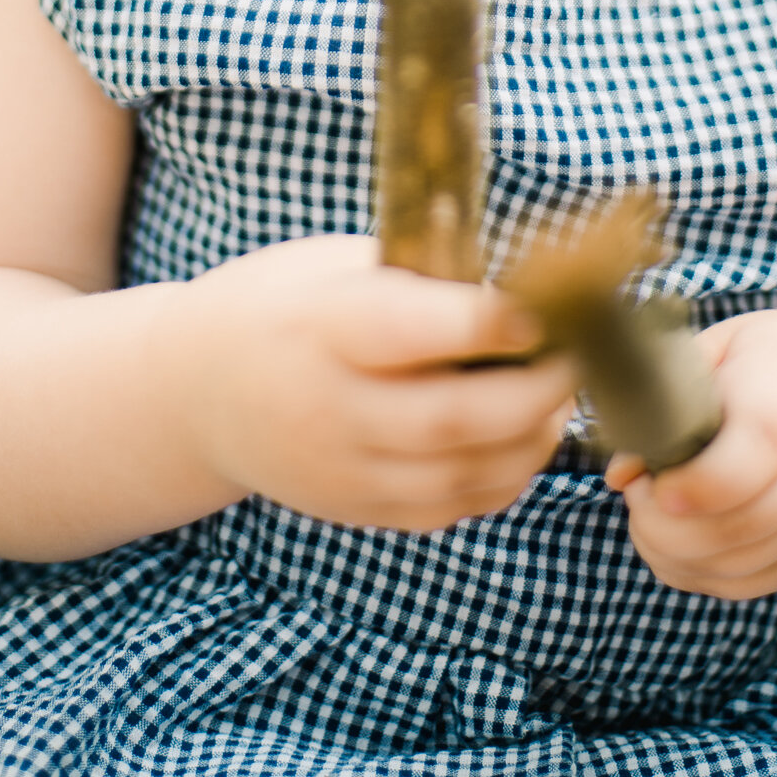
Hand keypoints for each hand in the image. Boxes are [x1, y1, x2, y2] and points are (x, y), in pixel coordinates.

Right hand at [181, 235, 577, 531]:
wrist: (197, 392)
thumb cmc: (284, 303)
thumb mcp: (334, 266)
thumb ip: (417, 277)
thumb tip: (523, 278)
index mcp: (321, 328)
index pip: (410, 333)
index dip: (487, 323)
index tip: (545, 306)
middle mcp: (329, 409)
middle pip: (450, 420)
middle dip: (534, 393)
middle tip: (579, 358)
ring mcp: (341, 472)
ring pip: (460, 476)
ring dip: (530, 441)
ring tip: (559, 397)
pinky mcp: (356, 510)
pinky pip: (448, 508)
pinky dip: (501, 478)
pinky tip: (522, 437)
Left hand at [604, 308, 776, 598]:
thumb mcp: (736, 342)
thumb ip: (670, 392)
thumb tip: (619, 470)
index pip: (761, 445)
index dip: (696, 478)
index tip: (650, 476)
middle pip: (738, 524)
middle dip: (661, 522)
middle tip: (638, 489)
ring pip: (735, 568)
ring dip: (671, 551)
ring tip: (651, 511)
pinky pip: (746, 587)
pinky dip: (696, 572)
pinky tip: (677, 538)